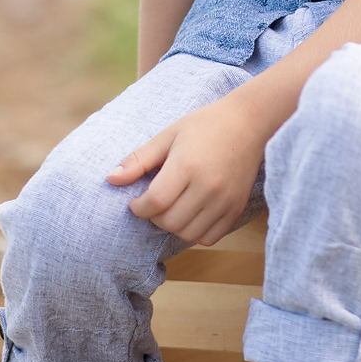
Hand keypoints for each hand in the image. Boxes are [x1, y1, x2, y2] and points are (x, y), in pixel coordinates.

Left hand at [106, 87, 270, 245]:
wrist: (249, 123)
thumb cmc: (204, 126)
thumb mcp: (168, 135)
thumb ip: (139, 160)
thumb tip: (111, 179)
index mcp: (187, 166)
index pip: (155, 202)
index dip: (139, 207)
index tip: (137, 201)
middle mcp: (207, 186)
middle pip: (170, 222)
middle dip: (154, 217)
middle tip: (155, 202)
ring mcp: (224, 200)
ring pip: (188, 234)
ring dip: (173, 225)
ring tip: (172, 207)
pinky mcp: (236, 208)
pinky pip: (209, 237)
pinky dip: (195, 232)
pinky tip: (191, 213)